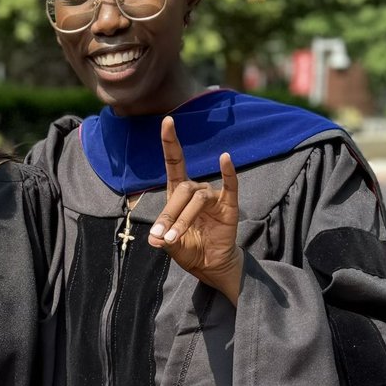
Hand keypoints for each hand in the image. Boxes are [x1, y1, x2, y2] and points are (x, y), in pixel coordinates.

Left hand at [147, 116, 243, 303]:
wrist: (210, 265)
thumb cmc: (189, 248)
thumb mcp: (171, 245)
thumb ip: (163, 239)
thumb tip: (155, 239)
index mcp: (178, 192)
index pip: (174, 162)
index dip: (171, 141)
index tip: (167, 120)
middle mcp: (195, 190)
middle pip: (181, 190)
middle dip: (169, 214)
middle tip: (162, 237)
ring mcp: (213, 197)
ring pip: (197, 199)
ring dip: (183, 220)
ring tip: (173, 239)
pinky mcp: (229, 206)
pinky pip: (230, 186)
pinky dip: (228, 172)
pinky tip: (225, 158)